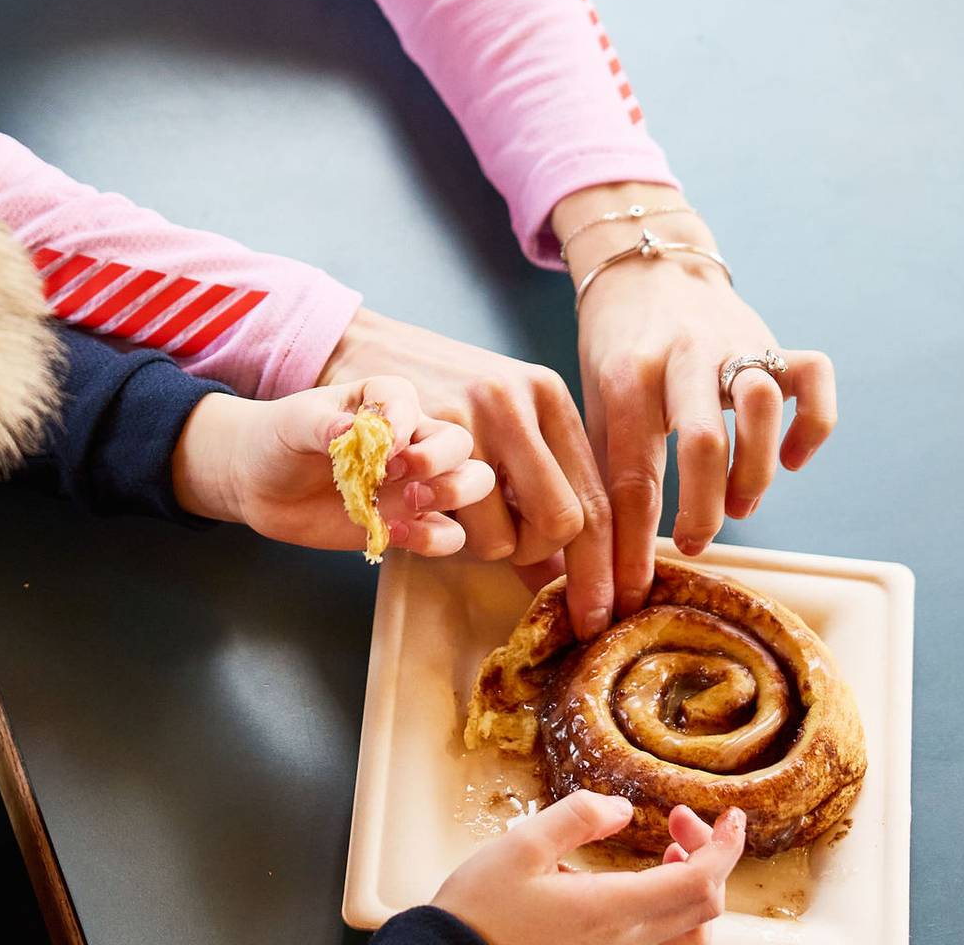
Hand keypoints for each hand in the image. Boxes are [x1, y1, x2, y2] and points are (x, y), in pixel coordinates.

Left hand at [171, 375, 495, 553]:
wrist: (260, 483)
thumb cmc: (279, 438)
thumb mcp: (293, 423)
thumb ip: (322, 424)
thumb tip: (346, 431)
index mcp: (383, 400)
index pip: (408, 401)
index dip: (400, 422)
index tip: (380, 444)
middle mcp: (408, 438)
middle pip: (459, 441)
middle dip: (440, 460)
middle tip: (397, 474)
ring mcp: (412, 482)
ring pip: (471, 482)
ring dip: (454, 494)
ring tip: (410, 502)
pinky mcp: (406, 522)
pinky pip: (447, 532)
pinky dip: (434, 539)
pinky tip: (395, 535)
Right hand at [317, 308, 616, 633]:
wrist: (361, 347)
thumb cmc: (436, 394)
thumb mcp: (500, 423)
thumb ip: (538, 485)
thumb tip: (568, 577)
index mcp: (549, 397)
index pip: (597, 499)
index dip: (602, 567)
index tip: (598, 617)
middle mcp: (521, 399)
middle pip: (563, 522)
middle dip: (535, 553)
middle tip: (505, 544)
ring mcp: (472, 412)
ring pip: (506, 534)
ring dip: (482, 544)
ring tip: (456, 511)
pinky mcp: (424, 430)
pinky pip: (454, 523)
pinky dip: (442, 532)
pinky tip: (427, 504)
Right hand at [432, 791, 744, 944]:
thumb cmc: (482, 906)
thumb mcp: (521, 844)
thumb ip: (576, 818)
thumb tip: (622, 809)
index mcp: (610, 910)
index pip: (698, 881)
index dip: (725, 847)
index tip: (734, 817)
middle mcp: (626, 943)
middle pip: (703, 906)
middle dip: (709, 853)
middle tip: (680, 816)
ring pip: (692, 932)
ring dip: (697, 885)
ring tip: (671, 847)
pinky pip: (667, 944)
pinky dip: (677, 912)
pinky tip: (650, 884)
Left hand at [560, 185, 838, 616]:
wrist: (646, 266)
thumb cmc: (616, 350)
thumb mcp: (593, 401)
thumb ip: (601, 470)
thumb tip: (590, 565)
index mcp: (626, 374)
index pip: (631, 472)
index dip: (631, 542)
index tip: (627, 594)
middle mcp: (682, 354)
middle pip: (702, 440)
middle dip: (701, 510)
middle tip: (693, 544)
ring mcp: (733, 342)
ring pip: (761, 407)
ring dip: (754, 471)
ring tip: (740, 505)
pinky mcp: (772, 338)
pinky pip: (812, 378)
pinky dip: (812, 426)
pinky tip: (792, 460)